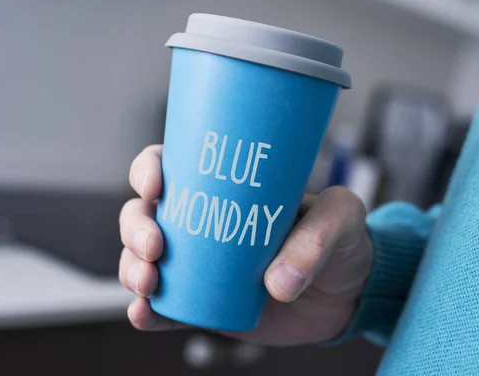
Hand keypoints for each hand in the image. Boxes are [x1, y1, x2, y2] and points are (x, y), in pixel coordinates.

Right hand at [119, 145, 373, 345]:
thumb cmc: (341, 241)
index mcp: (227, 187)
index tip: (155, 184)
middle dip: (135, 227)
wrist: (347, 293)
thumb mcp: (342, 217)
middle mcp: (202, 222)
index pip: (173, 165)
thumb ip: (318, 236)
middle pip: (144, 214)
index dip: (149, 169)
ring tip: (148, 285)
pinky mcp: (203, 303)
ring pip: (142, 259)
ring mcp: (198, 265)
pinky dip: (145, 311)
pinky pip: (165, 307)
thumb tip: (276, 282)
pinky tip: (142, 313)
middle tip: (156, 247)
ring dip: (131, 269)